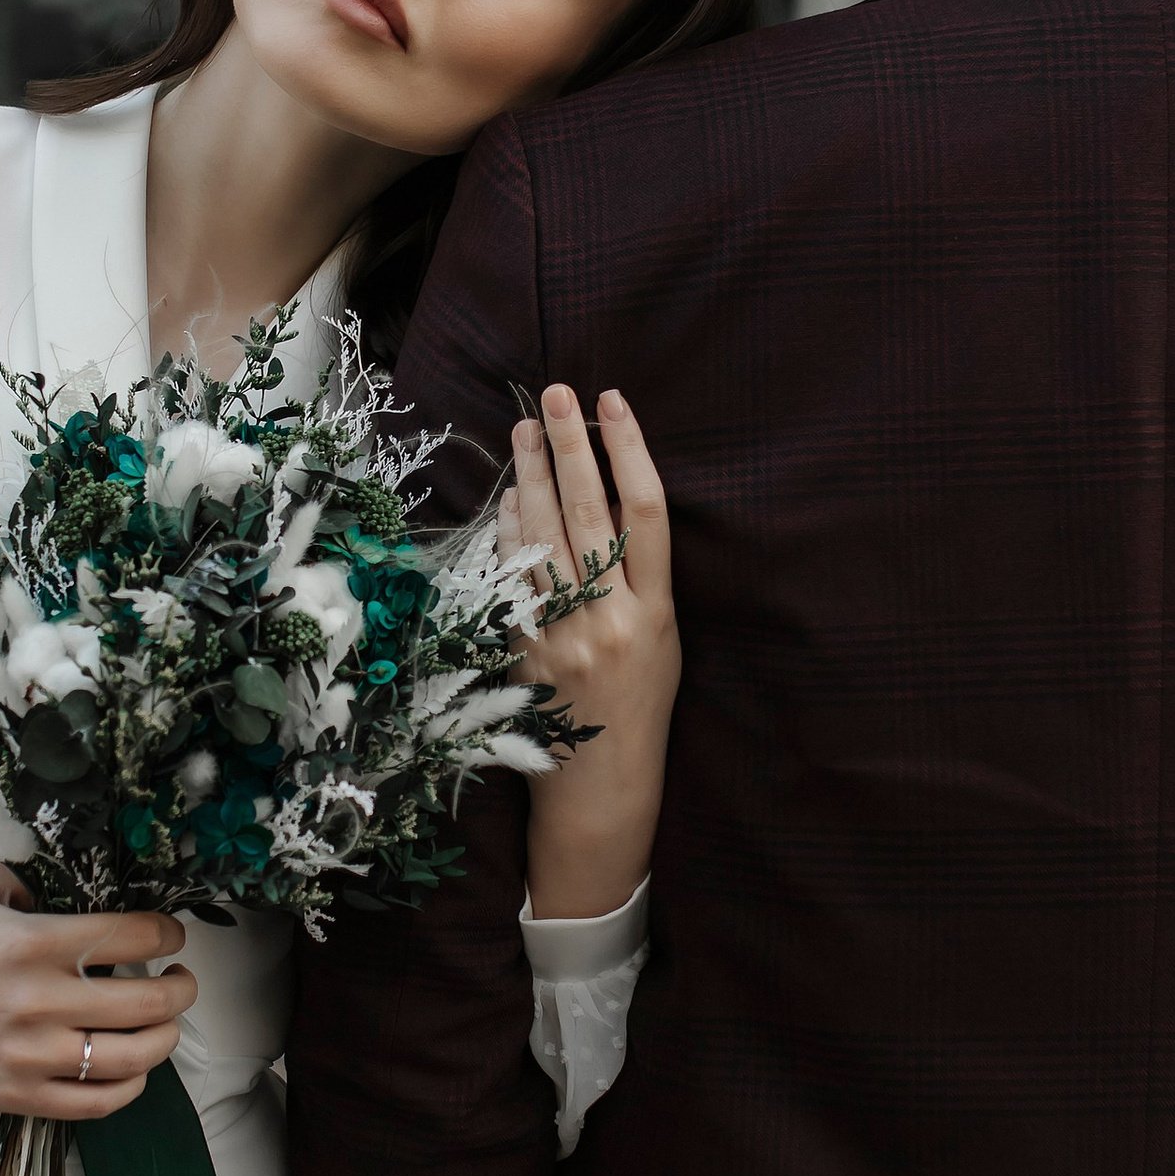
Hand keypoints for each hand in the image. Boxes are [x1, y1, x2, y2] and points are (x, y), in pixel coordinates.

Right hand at [0, 864, 195, 1116]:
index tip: (170, 938)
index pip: (135, 936)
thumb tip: (79, 894)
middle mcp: (40, 1000)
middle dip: (181, 989)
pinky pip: (97, 1102)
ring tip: (165, 1025)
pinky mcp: (17, 1095)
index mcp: (35, 942)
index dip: (168, 936)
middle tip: (181, 980)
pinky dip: (130, 1086)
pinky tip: (133, 1067)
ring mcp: (30, 1054)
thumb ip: (35, 883)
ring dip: (165, 1038)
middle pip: (149, 1002)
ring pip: (134, 1057)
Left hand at [504, 384, 677, 920]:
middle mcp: (611, 619)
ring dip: (532, 476)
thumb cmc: (640, 703)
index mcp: (657, 613)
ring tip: (526, 428)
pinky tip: (509, 496)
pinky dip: (509, 531)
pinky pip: (511, 577)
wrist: (601, 781)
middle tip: (557, 394)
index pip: (646, 513)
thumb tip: (601, 497)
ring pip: (544, 538)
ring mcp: (562, 635)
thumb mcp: (665, 639)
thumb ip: (641, 576)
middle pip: (591, 513)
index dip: (630, 450)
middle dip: (572, 446)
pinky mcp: (522, 650)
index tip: (614, 402)